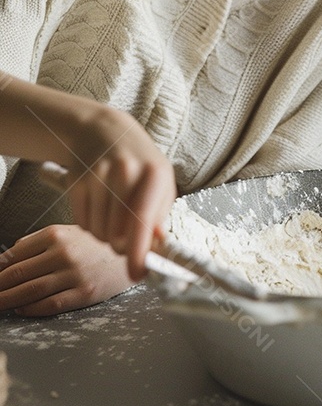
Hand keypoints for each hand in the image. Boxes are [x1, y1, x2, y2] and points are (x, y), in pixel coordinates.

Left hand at [0, 224, 132, 316]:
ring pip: (29, 291)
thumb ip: (40, 241)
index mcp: (56, 234)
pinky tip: (20, 310)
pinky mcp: (83, 293)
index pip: (14, 253)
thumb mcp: (70, 231)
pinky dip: (30, 309)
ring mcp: (73, 274)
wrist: (134, 254)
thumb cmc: (96, 244)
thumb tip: (8, 257)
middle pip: (17, 274)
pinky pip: (49, 304)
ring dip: (6, 301)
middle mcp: (63, 252)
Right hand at [41, 107, 177, 279]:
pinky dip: (91, 225)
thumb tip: (156, 248)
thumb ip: (159, 215)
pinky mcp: (77, 181)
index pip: (143, 220)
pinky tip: (99, 207)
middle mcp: (126, 172)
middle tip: (127, 235)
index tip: (138, 274)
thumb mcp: (160, 182)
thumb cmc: (140, 163)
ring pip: (99, 233)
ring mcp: (98, 175)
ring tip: (114, 215)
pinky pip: (82, 224)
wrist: (105, 131)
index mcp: (154, 173)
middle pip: (118, 235)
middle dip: (123, 245)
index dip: (139, 252)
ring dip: (106, 235)